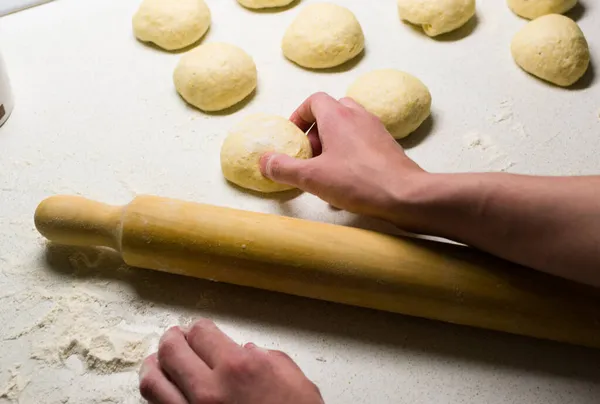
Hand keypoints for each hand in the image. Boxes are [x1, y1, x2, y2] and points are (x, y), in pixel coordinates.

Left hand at [139, 319, 323, 403]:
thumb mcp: (299, 386)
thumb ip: (272, 361)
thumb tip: (251, 351)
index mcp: (239, 369)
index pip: (200, 332)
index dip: (198, 328)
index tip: (198, 331)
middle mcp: (209, 389)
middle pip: (171, 350)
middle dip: (172, 339)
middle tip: (174, 337)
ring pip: (152, 382)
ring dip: (154, 365)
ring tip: (158, 361)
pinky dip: (157, 395)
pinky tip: (163, 390)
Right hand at [260, 92, 427, 222]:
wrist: (406, 195)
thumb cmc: (358, 181)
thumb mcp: (312, 178)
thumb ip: (284, 168)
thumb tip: (263, 161)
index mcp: (338, 116)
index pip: (314, 100)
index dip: (299, 116)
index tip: (293, 137)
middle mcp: (358, 116)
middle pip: (332, 111)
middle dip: (316, 132)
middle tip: (308, 157)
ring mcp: (376, 130)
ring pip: (349, 127)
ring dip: (334, 144)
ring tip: (326, 171)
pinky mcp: (388, 146)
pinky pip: (363, 143)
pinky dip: (351, 154)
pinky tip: (347, 182)